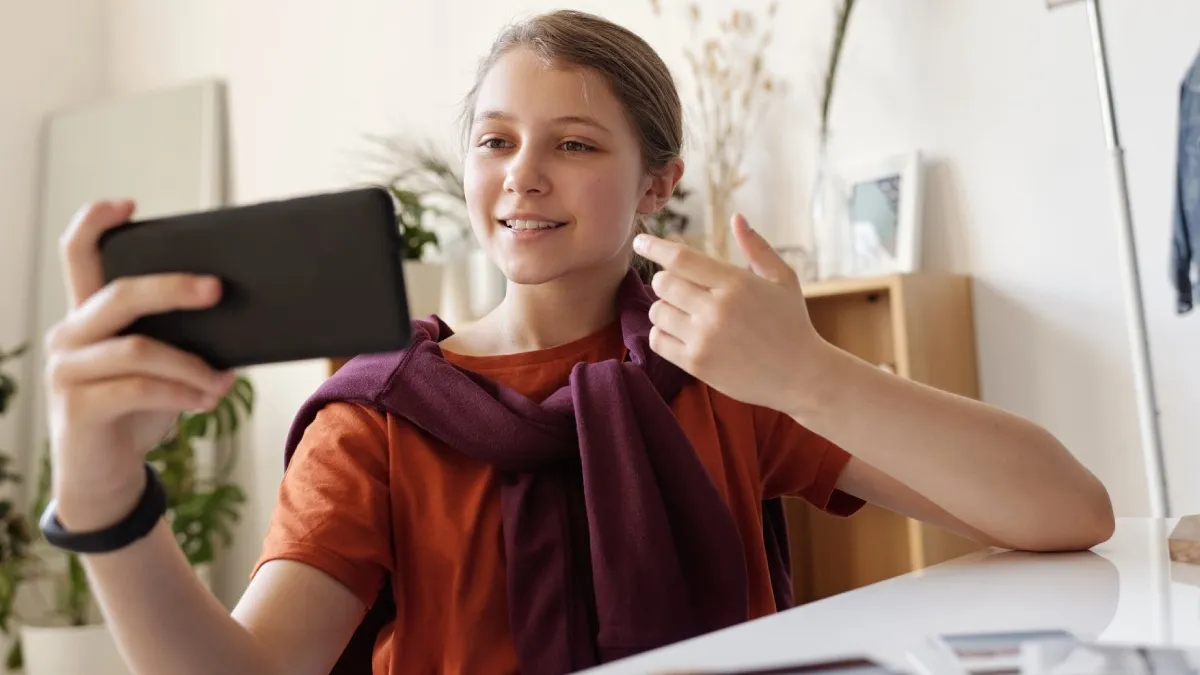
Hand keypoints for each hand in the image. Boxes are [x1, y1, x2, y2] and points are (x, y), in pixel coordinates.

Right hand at [44, 201, 235, 529]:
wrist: (108, 477)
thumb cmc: (139, 412)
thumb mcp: (161, 368)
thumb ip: (180, 338)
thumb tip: (241, 312)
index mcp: (89, 316)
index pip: (78, 255)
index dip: (95, 223)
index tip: (129, 205)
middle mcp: (69, 335)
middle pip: (121, 294)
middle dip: (175, 288)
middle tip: (219, 289)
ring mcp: (67, 371)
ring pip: (138, 349)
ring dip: (193, 365)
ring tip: (224, 381)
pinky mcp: (77, 407)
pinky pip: (139, 389)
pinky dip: (183, 393)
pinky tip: (208, 400)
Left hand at [633, 213, 833, 412]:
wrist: (801, 376)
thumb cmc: (792, 323)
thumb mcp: (783, 279)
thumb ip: (757, 247)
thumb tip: (736, 218)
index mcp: (736, 283)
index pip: (680, 259)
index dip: (655, 248)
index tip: (640, 242)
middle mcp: (717, 309)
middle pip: (662, 283)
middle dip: (666, 282)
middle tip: (680, 288)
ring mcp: (705, 338)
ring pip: (657, 312)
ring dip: (665, 309)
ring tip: (686, 313)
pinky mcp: (696, 364)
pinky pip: (658, 340)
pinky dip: (663, 334)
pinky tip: (681, 333)